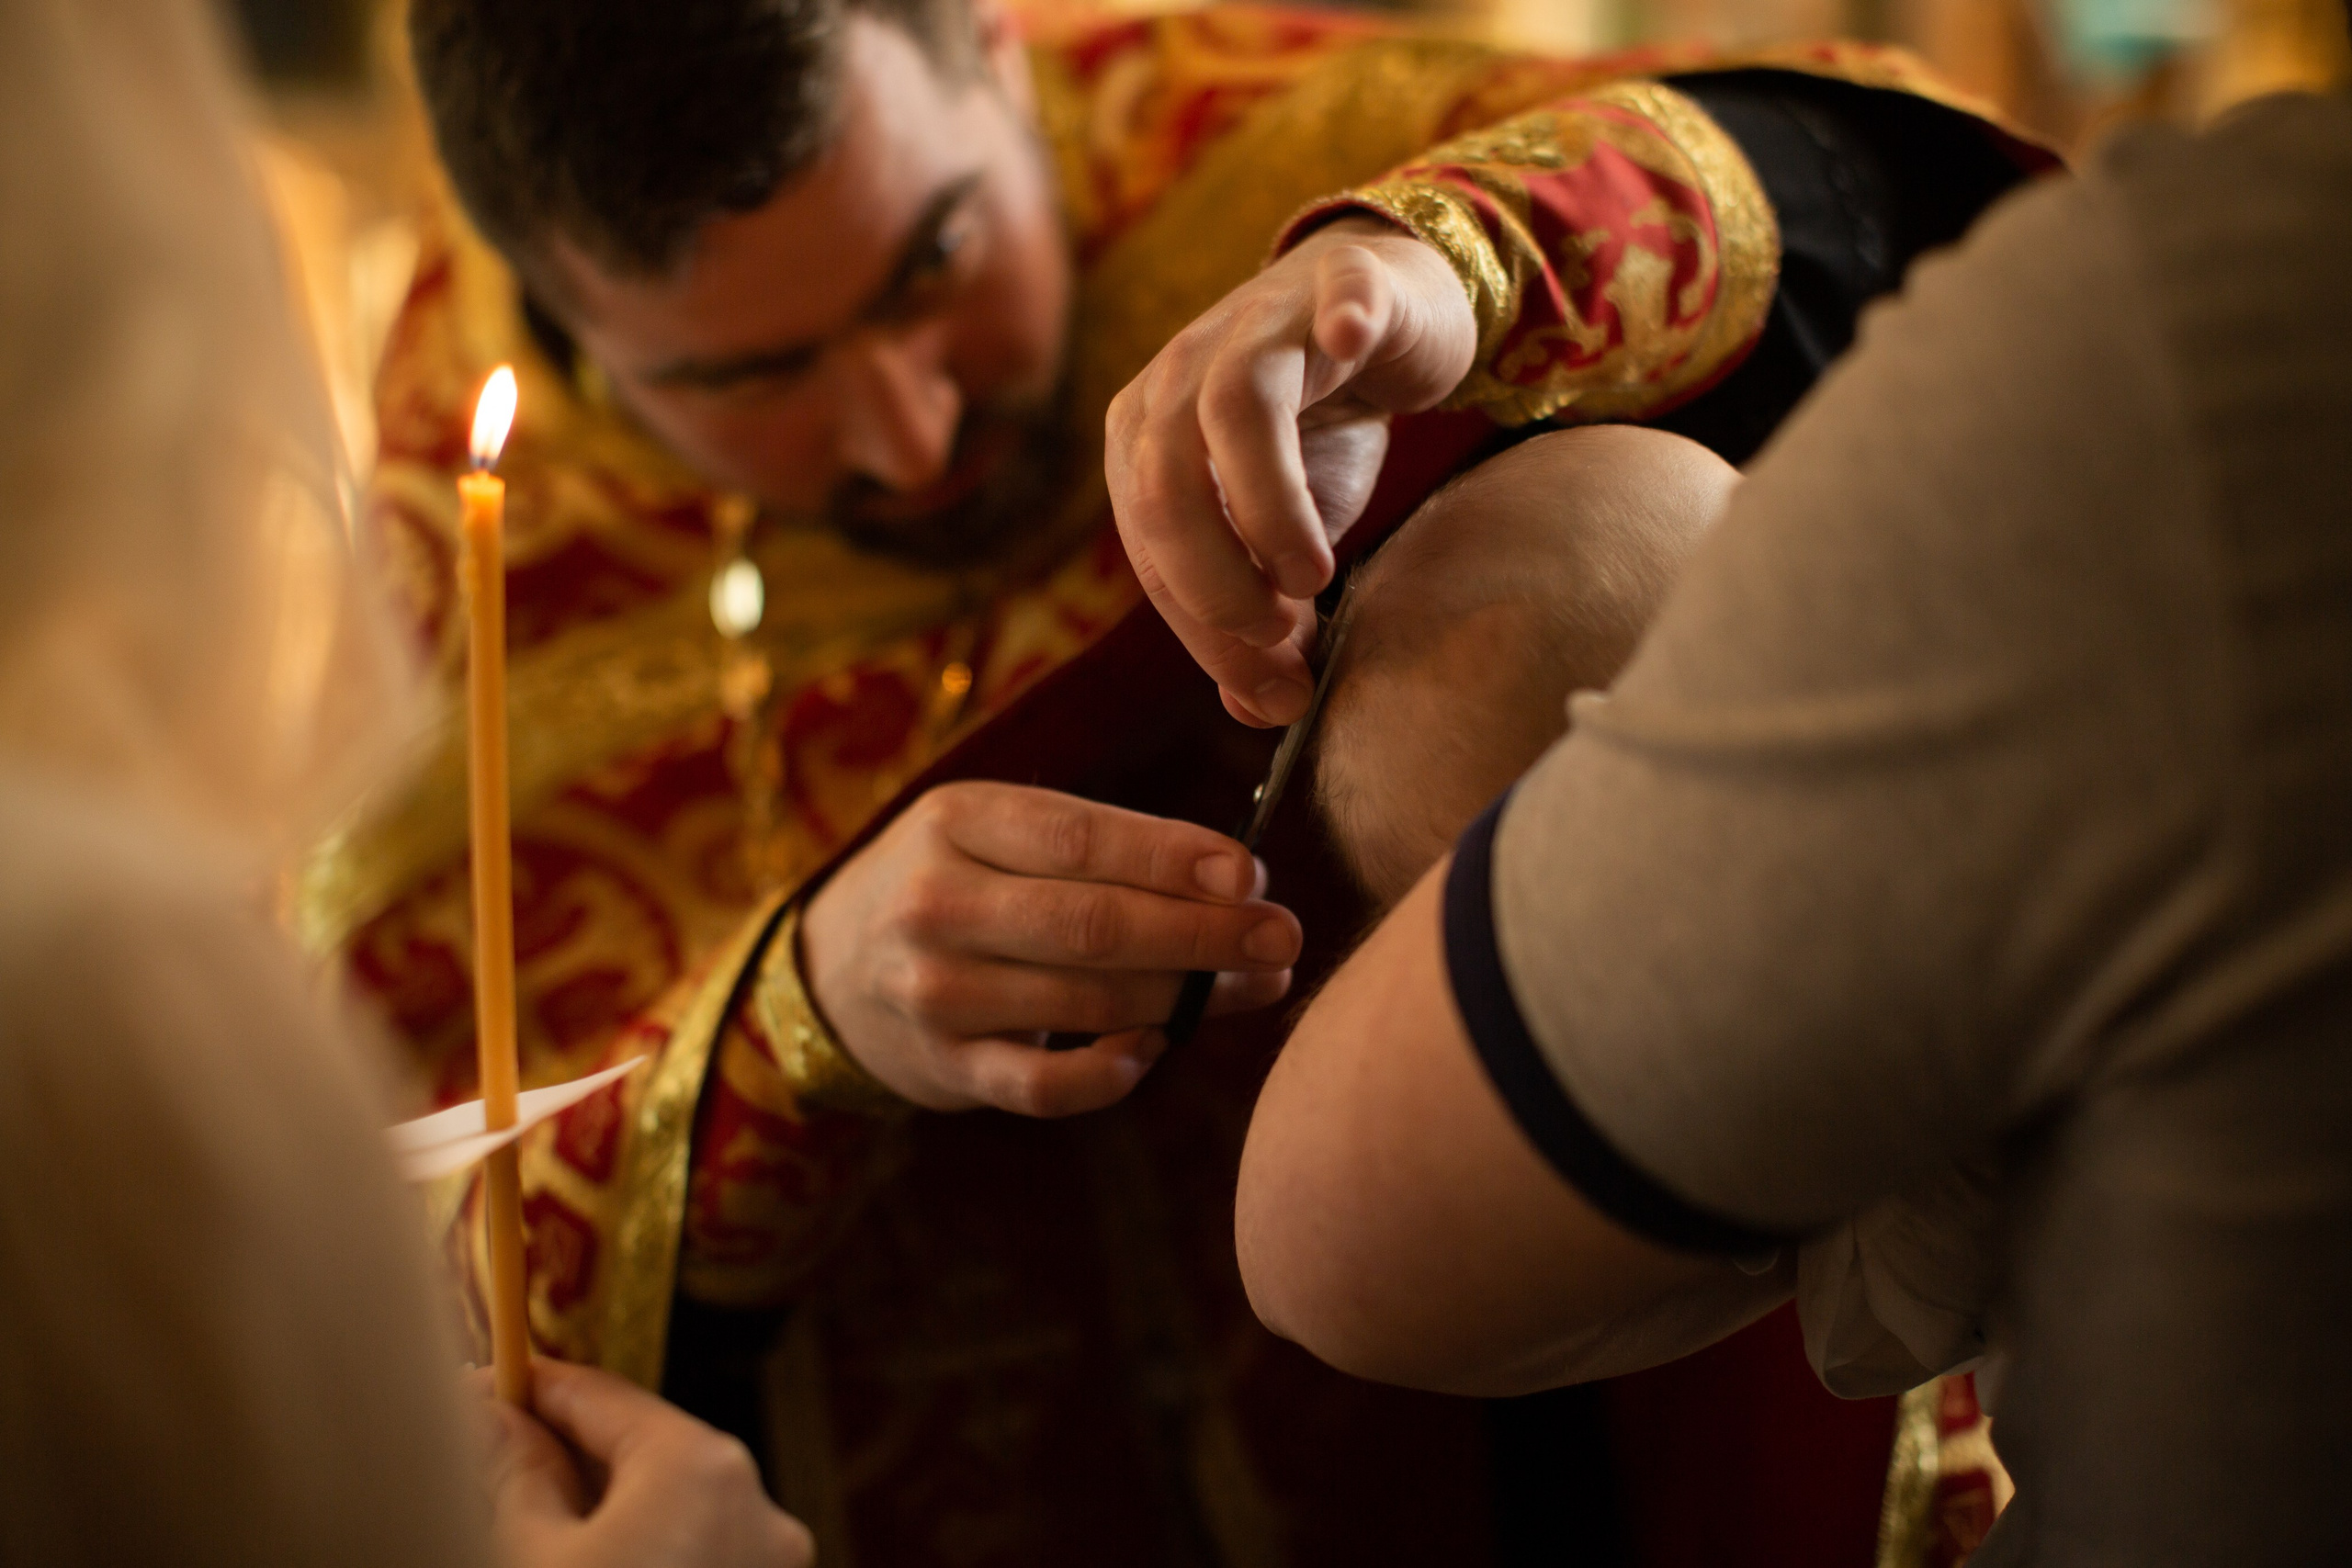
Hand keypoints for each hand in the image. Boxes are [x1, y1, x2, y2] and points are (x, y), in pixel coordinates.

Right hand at [481, 1358, 812, 1567]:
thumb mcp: (528, 1555)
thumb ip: (516, 1473)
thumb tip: (493, 1416)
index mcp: (704, 1468)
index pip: (603, 1396)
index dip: (531, 1387)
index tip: (478, 1389)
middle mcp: (757, 1503)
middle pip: (641, 1448)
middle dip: (564, 1447)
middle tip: (488, 1449)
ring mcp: (769, 1559)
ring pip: (669, 1504)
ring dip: (601, 1501)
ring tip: (523, 1511)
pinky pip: (695, 1547)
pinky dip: (641, 1543)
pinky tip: (583, 1552)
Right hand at [800, 781, 1299, 1114]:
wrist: (837, 968)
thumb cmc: (963, 882)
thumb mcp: (1000, 831)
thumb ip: (1104, 848)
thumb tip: (1241, 884)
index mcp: (955, 821)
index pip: (1080, 837)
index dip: (1174, 857)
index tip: (1253, 874)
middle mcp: (935, 905)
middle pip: (1093, 925)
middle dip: (1204, 933)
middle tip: (1282, 935)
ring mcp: (934, 993)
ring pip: (1086, 1004)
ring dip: (1187, 999)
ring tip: (1253, 983)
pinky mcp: (946, 1068)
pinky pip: (1049, 1087)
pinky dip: (1113, 1073)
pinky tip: (1154, 1046)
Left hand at [1106, 218, 1476, 726]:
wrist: (1382, 319)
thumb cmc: (1315, 437)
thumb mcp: (1280, 539)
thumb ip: (1262, 616)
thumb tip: (1264, 709)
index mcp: (1143, 441)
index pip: (1150, 551)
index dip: (1203, 629)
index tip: (1271, 689)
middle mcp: (1180, 377)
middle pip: (1165, 487)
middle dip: (1216, 583)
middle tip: (1284, 635)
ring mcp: (1258, 324)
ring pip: (1231, 410)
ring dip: (1266, 507)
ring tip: (1314, 574)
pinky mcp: (1341, 287)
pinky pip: (1334, 299)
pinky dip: (1339, 322)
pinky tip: (1349, 344)